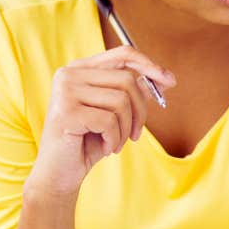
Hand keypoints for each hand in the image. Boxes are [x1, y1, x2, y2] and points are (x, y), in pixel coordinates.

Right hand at [26, 45, 175, 196]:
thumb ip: (134, 93)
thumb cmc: (86, 143)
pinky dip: (114, 139)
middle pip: (127, 80)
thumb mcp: (115, 114)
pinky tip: (105, 148)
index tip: (170, 81)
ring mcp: (65, 91)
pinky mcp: (66, 112)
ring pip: (121, 101)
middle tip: (136, 135)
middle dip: (140, 111)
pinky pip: (109, 121)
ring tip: (116, 143)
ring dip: (126, 129)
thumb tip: (165, 79)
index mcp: (79, 69)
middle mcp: (69, 74)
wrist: (58, 173)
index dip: (149, 65)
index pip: (123, 54)